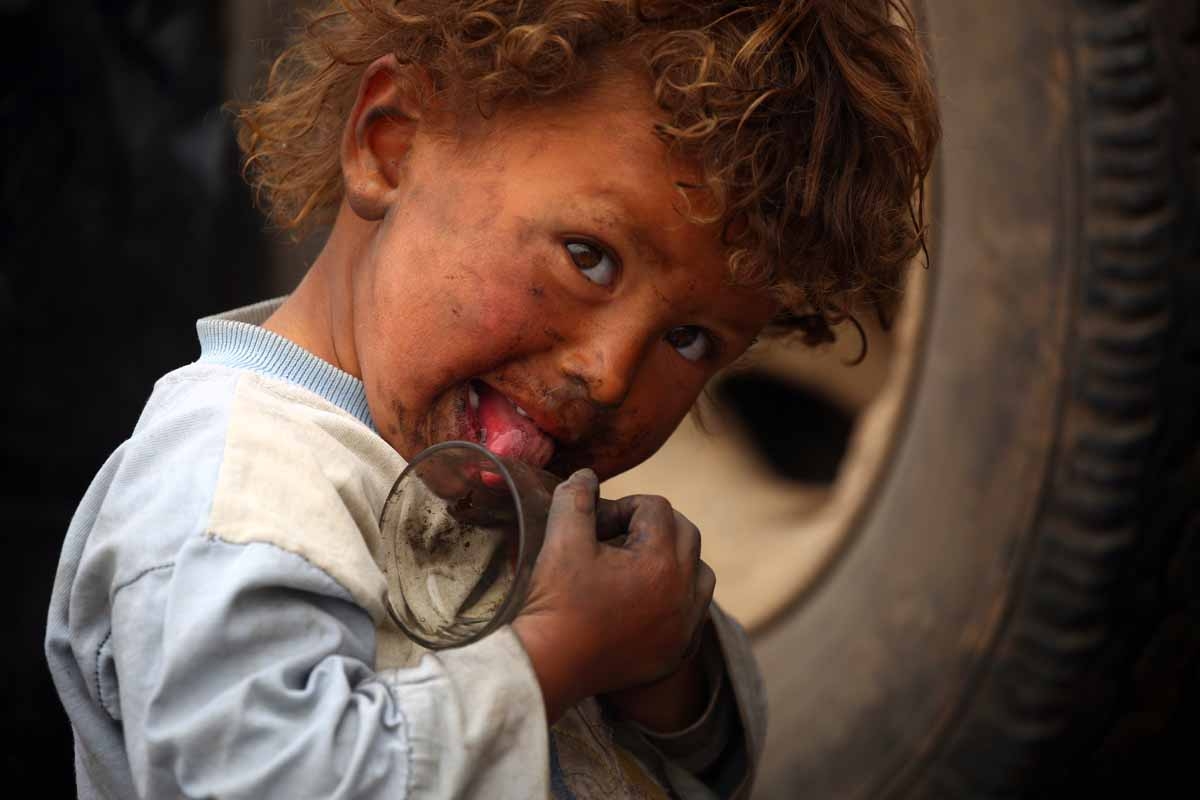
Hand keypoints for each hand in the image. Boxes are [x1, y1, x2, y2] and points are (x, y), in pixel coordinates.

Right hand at [511, 469, 714, 723]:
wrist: (549, 666)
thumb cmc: (555, 601)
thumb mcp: (561, 540)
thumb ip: (575, 499)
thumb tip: (586, 475)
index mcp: (660, 562)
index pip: (657, 508)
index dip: (623, 506)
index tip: (595, 524)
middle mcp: (684, 593)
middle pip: (687, 534)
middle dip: (654, 526)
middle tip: (616, 538)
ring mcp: (685, 626)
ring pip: (701, 574)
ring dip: (675, 560)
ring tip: (635, 567)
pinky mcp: (678, 651)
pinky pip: (695, 612)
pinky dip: (677, 598)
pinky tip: (644, 601)